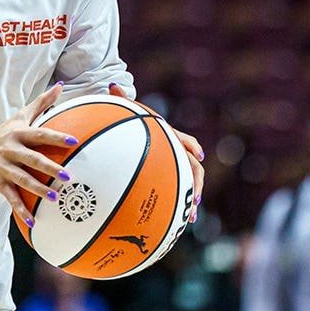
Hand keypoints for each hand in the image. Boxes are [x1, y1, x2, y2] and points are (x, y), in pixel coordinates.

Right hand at [0, 82, 77, 225]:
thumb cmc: (4, 132)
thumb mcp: (20, 116)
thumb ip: (42, 103)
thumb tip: (60, 86)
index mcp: (19, 133)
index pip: (41, 134)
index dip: (57, 137)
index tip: (74, 140)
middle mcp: (11, 149)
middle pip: (32, 158)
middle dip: (50, 168)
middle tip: (68, 176)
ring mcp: (4, 167)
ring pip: (21, 179)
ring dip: (38, 189)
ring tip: (55, 197)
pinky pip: (10, 197)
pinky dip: (20, 210)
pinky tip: (33, 221)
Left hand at [108, 84, 204, 222]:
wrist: (132, 132)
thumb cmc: (129, 123)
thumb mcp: (126, 112)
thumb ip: (121, 100)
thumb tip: (111, 84)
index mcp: (169, 137)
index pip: (185, 141)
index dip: (192, 147)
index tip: (197, 155)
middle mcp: (175, 153)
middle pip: (193, 169)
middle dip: (196, 184)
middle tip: (195, 200)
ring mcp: (172, 166)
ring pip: (187, 185)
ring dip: (190, 200)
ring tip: (189, 219)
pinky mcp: (164, 178)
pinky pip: (173, 193)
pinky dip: (174, 208)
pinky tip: (167, 226)